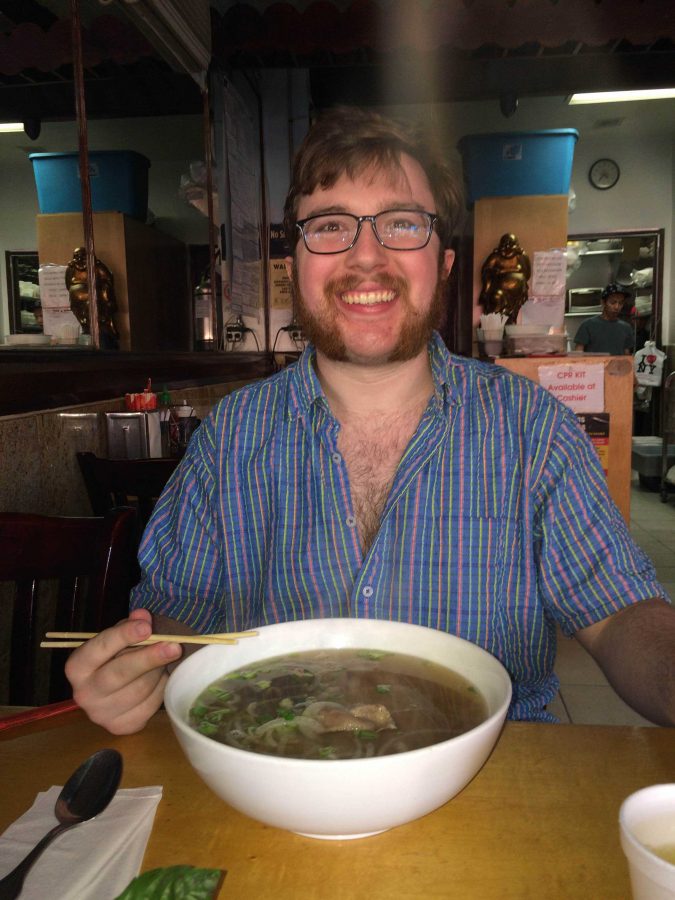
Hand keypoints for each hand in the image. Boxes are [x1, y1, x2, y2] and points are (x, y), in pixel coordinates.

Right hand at [65, 608, 182, 734]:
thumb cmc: (114, 659)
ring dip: (157, 672)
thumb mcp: (117, 638)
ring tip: (165, 659)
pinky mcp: (120, 726)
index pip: (99, 648)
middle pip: (119, 674)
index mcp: (77, 667)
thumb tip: (142, 616)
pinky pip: (149, 706)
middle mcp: (83, 694)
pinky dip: (160, 689)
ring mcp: (101, 714)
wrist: (111, 692)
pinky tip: (159, 679)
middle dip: (149, 658)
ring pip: (139, 690)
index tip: (146, 627)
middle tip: (174, 646)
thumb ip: (128, 626)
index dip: (124, 636)